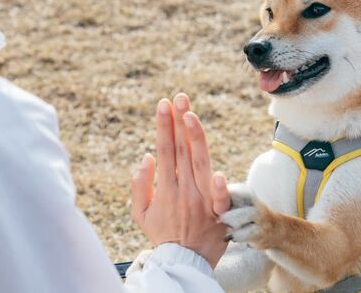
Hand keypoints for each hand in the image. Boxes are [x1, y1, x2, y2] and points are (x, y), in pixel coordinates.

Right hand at [130, 93, 230, 267]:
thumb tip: (147, 157)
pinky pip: (220, 199)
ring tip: (190, 113)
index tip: (163, 104)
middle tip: (178, 98)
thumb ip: (140, 185)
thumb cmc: (162, 235)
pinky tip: (217, 172)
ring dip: (195, 137)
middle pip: (182, 150)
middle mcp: (184, 191)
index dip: (163, 126)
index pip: (164, 150)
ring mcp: (202, 201)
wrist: (183, 263)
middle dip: (179, 121)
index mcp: (165, 189)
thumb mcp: (140, 214)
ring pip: (200, 163)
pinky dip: (219, 187)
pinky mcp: (219, 212)